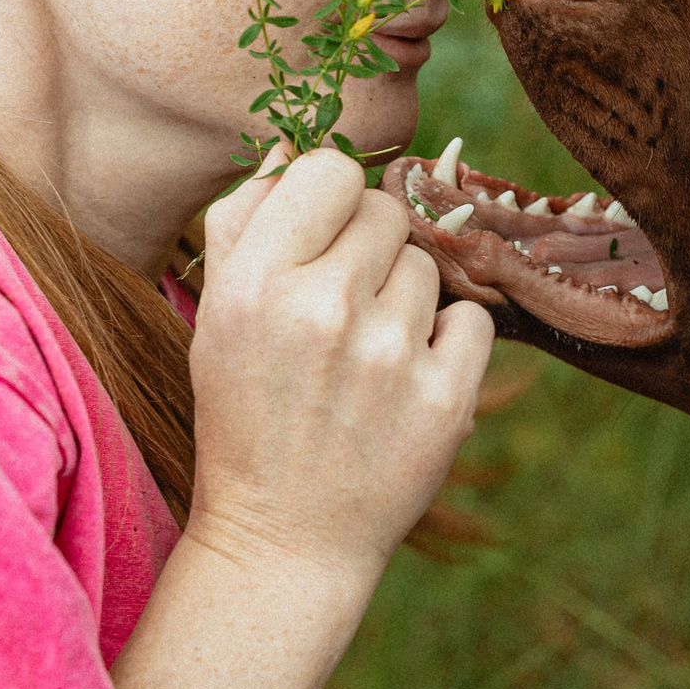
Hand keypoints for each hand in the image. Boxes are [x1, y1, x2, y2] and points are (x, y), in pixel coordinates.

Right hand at [188, 145, 493, 581]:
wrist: (282, 541)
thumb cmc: (245, 415)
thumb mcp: (216, 316)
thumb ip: (246, 221)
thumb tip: (293, 147)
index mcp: (254, 282)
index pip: (327, 170)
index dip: (330, 199)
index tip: (323, 237)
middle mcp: (322, 309)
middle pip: (385, 211)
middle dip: (368, 249)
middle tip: (343, 308)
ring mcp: (390, 355)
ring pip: (427, 265)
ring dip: (405, 300)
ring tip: (367, 357)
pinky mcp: (447, 398)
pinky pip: (473, 318)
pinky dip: (449, 343)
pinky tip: (406, 381)